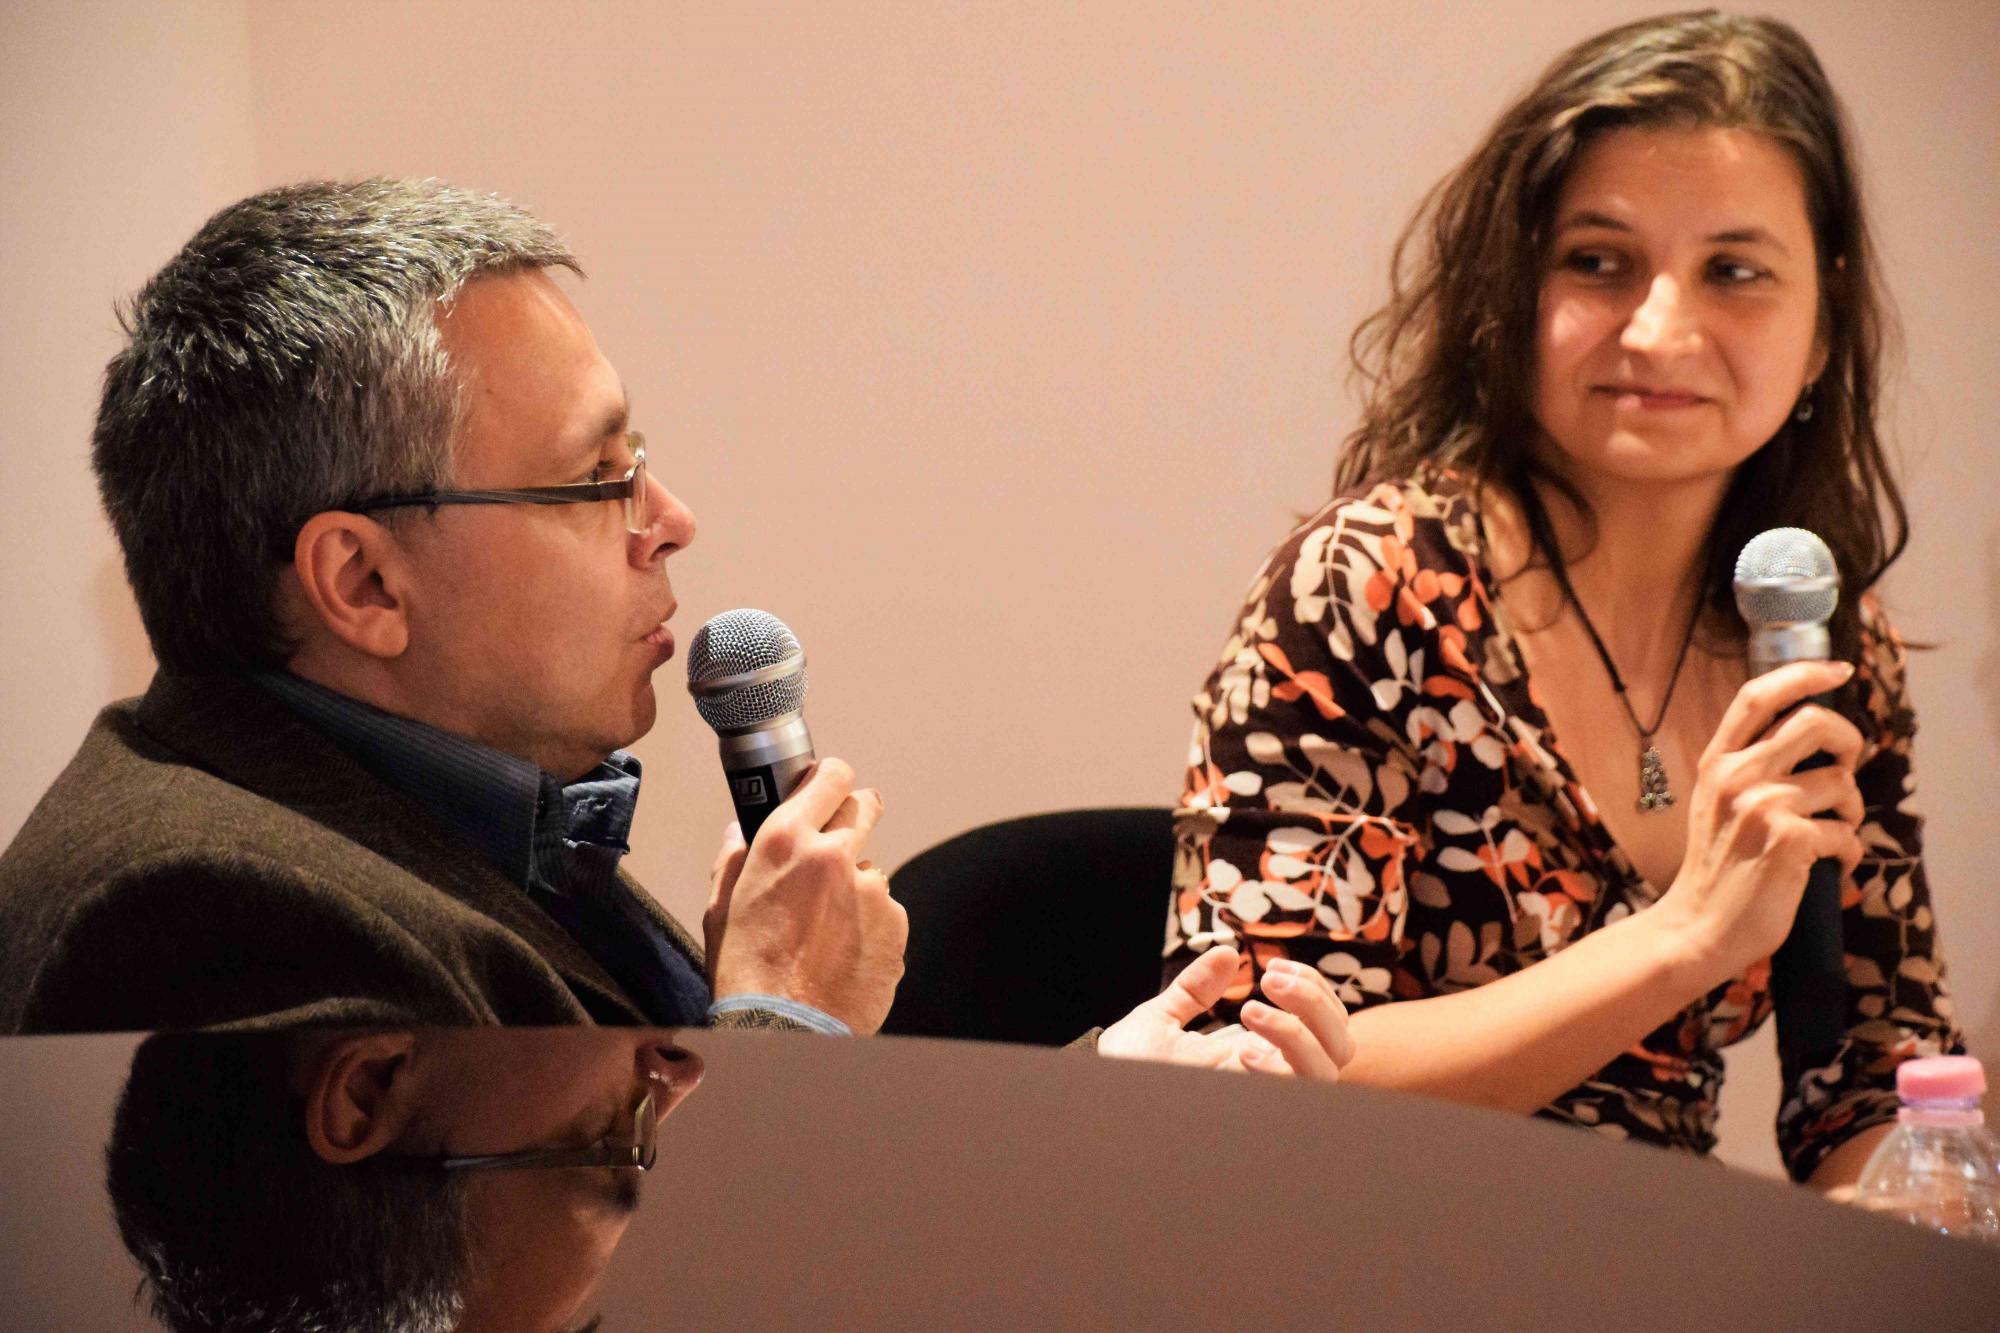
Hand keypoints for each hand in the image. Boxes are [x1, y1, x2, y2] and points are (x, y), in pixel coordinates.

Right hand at [704, 758, 907, 1032]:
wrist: (786, 1031)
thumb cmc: (747, 974)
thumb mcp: (721, 908)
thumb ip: (734, 860)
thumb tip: (740, 834)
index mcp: (784, 841)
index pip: (829, 776)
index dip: (830, 779)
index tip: (829, 787)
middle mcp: (833, 855)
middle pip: (864, 806)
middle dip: (853, 817)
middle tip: (838, 845)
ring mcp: (871, 888)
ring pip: (873, 868)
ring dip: (856, 885)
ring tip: (828, 929)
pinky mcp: (895, 922)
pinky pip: (885, 909)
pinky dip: (870, 924)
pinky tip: (844, 952)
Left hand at [1099, 949, 1355, 1079]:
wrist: (1097, 1104)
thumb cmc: (1125, 1069)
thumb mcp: (1161, 1018)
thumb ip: (1195, 989)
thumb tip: (1228, 953)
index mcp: (1258, 1053)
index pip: (1323, 1025)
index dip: (1314, 990)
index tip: (1273, 968)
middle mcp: (1271, 1075)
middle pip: (1342, 1045)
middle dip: (1317, 1002)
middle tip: (1271, 979)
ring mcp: (1266, 1095)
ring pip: (1330, 1067)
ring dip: (1301, 1028)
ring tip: (1251, 1009)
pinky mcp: (1255, 1111)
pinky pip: (1298, 1090)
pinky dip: (1282, 1061)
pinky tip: (1243, 1049)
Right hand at [1656, 659, 1864, 987]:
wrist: (1698, 928)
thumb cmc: (1716, 869)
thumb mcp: (1717, 805)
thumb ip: (1751, 768)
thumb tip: (1816, 743)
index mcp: (1716, 763)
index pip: (1758, 697)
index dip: (1803, 674)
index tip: (1838, 670)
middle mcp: (1735, 776)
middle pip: (1815, 722)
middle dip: (1848, 741)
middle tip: (1846, 767)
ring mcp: (1761, 807)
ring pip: (1841, 783)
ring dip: (1852, 812)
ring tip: (1835, 833)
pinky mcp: (1790, 841)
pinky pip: (1847, 833)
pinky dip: (1848, 854)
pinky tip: (1829, 868)